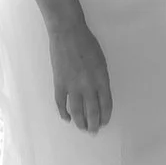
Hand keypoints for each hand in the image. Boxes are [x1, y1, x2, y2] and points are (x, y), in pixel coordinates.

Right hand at [48, 19, 112, 133]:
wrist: (68, 33)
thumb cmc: (87, 43)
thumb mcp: (101, 61)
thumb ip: (101, 79)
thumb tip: (99, 94)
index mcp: (101, 79)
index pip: (106, 104)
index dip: (105, 116)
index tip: (104, 122)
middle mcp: (88, 86)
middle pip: (92, 111)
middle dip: (94, 124)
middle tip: (94, 131)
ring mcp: (72, 86)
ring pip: (77, 111)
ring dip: (80, 122)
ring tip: (82, 128)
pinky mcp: (59, 83)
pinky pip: (61, 103)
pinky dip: (63, 113)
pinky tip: (67, 118)